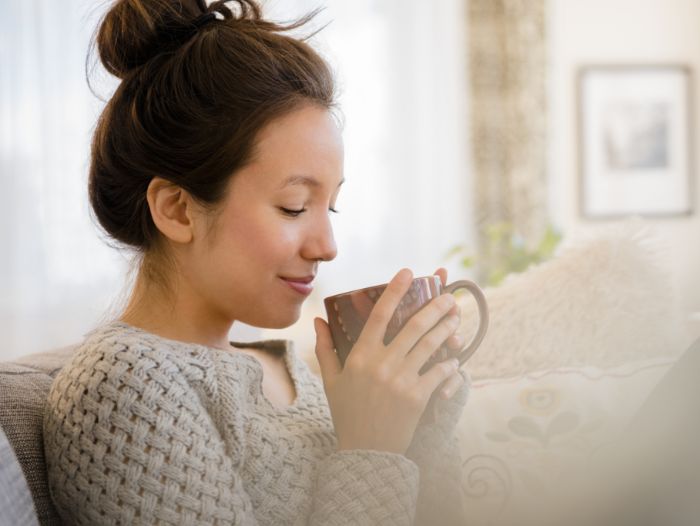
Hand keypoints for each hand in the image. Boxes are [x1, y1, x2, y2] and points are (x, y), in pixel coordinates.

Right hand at [314, 268, 461, 454]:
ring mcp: (402, 380)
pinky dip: (449, 363)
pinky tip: (455, 356)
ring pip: (430, 345)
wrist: (365, 451)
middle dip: (434, 307)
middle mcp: (382, 364)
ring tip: (456, 316)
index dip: (395, 290)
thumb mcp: (331, 380)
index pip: (379, 315)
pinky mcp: (418, 397)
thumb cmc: (347, 412)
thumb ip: (325, 348)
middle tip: (448, 295)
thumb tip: (318, 320)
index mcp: (361, 356)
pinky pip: (439, 373)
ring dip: (447, 328)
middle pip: (414, 326)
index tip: (408, 272)